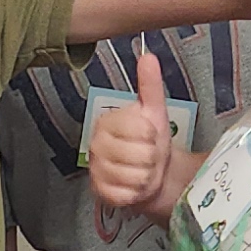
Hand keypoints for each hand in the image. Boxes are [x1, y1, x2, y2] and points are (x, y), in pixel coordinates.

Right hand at [88, 50, 181, 219]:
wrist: (152, 173)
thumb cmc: (151, 142)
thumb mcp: (154, 111)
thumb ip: (150, 84)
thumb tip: (147, 56)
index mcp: (107, 121)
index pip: (139, 129)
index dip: (152, 135)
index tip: (150, 135)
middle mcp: (96, 143)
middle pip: (139, 154)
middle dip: (151, 157)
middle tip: (147, 156)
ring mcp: (96, 168)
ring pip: (134, 175)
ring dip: (146, 176)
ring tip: (142, 170)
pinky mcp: (99, 191)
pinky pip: (125, 193)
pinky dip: (135, 192)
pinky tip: (134, 185)